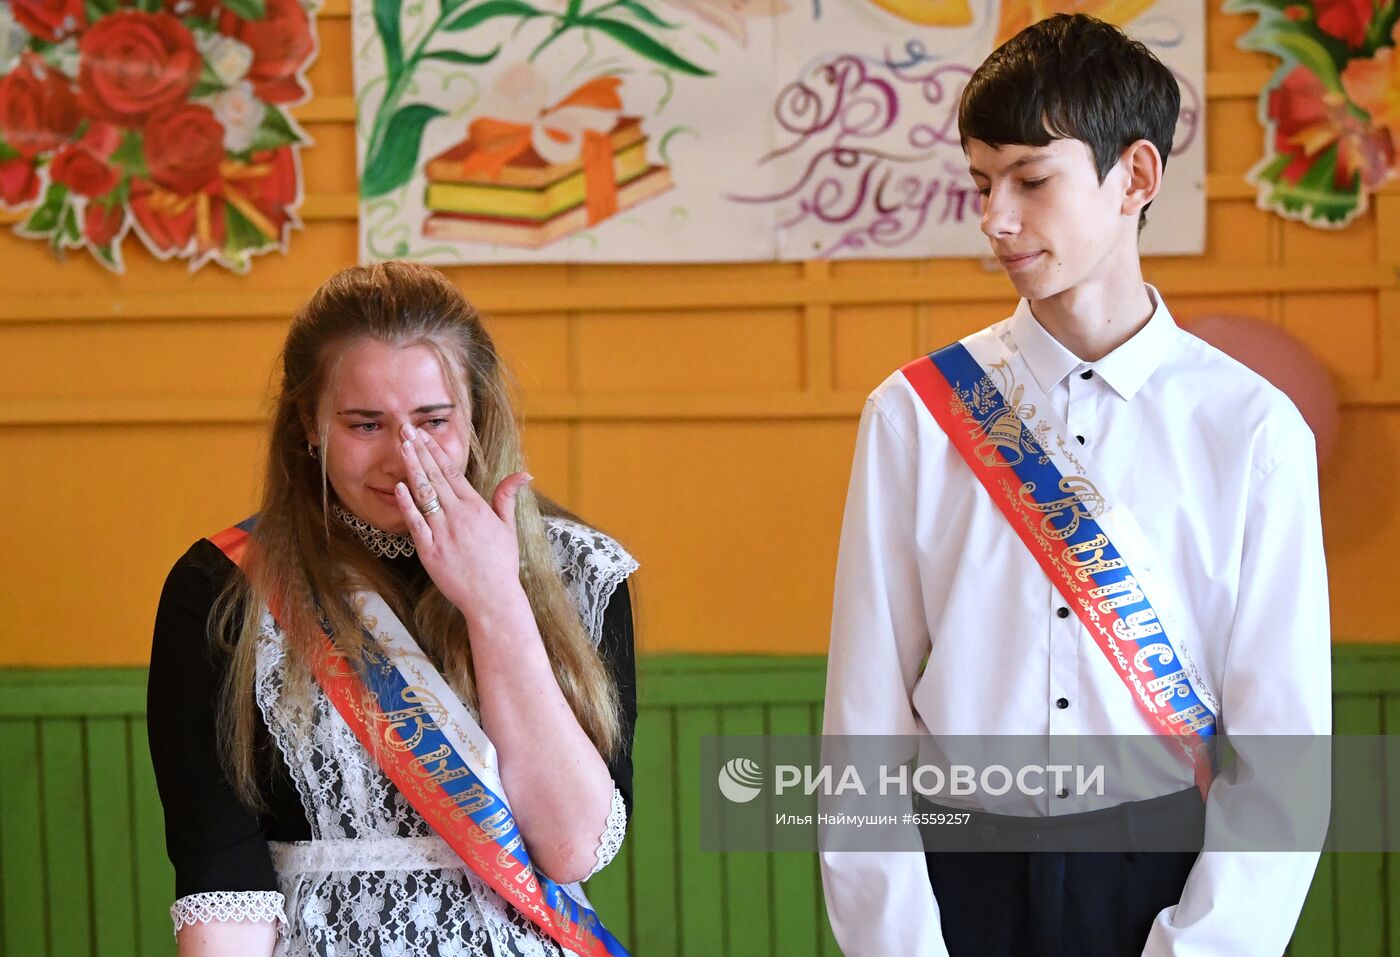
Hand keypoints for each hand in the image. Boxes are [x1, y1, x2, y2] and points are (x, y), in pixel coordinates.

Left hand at [393, 422, 532, 616]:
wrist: (492, 598)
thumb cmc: (502, 564)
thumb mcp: (508, 527)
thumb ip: (508, 497)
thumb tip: (524, 474)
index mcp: (477, 508)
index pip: (453, 472)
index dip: (437, 452)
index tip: (424, 435)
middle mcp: (459, 516)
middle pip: (436, 477)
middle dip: (419, 451)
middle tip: (405, 429)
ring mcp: (443, 532)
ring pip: (424, 494)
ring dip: (412, 468)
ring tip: (401, 447)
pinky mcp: (430, 550)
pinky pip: (416, 523)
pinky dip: (407, 504)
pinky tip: (399, 486)